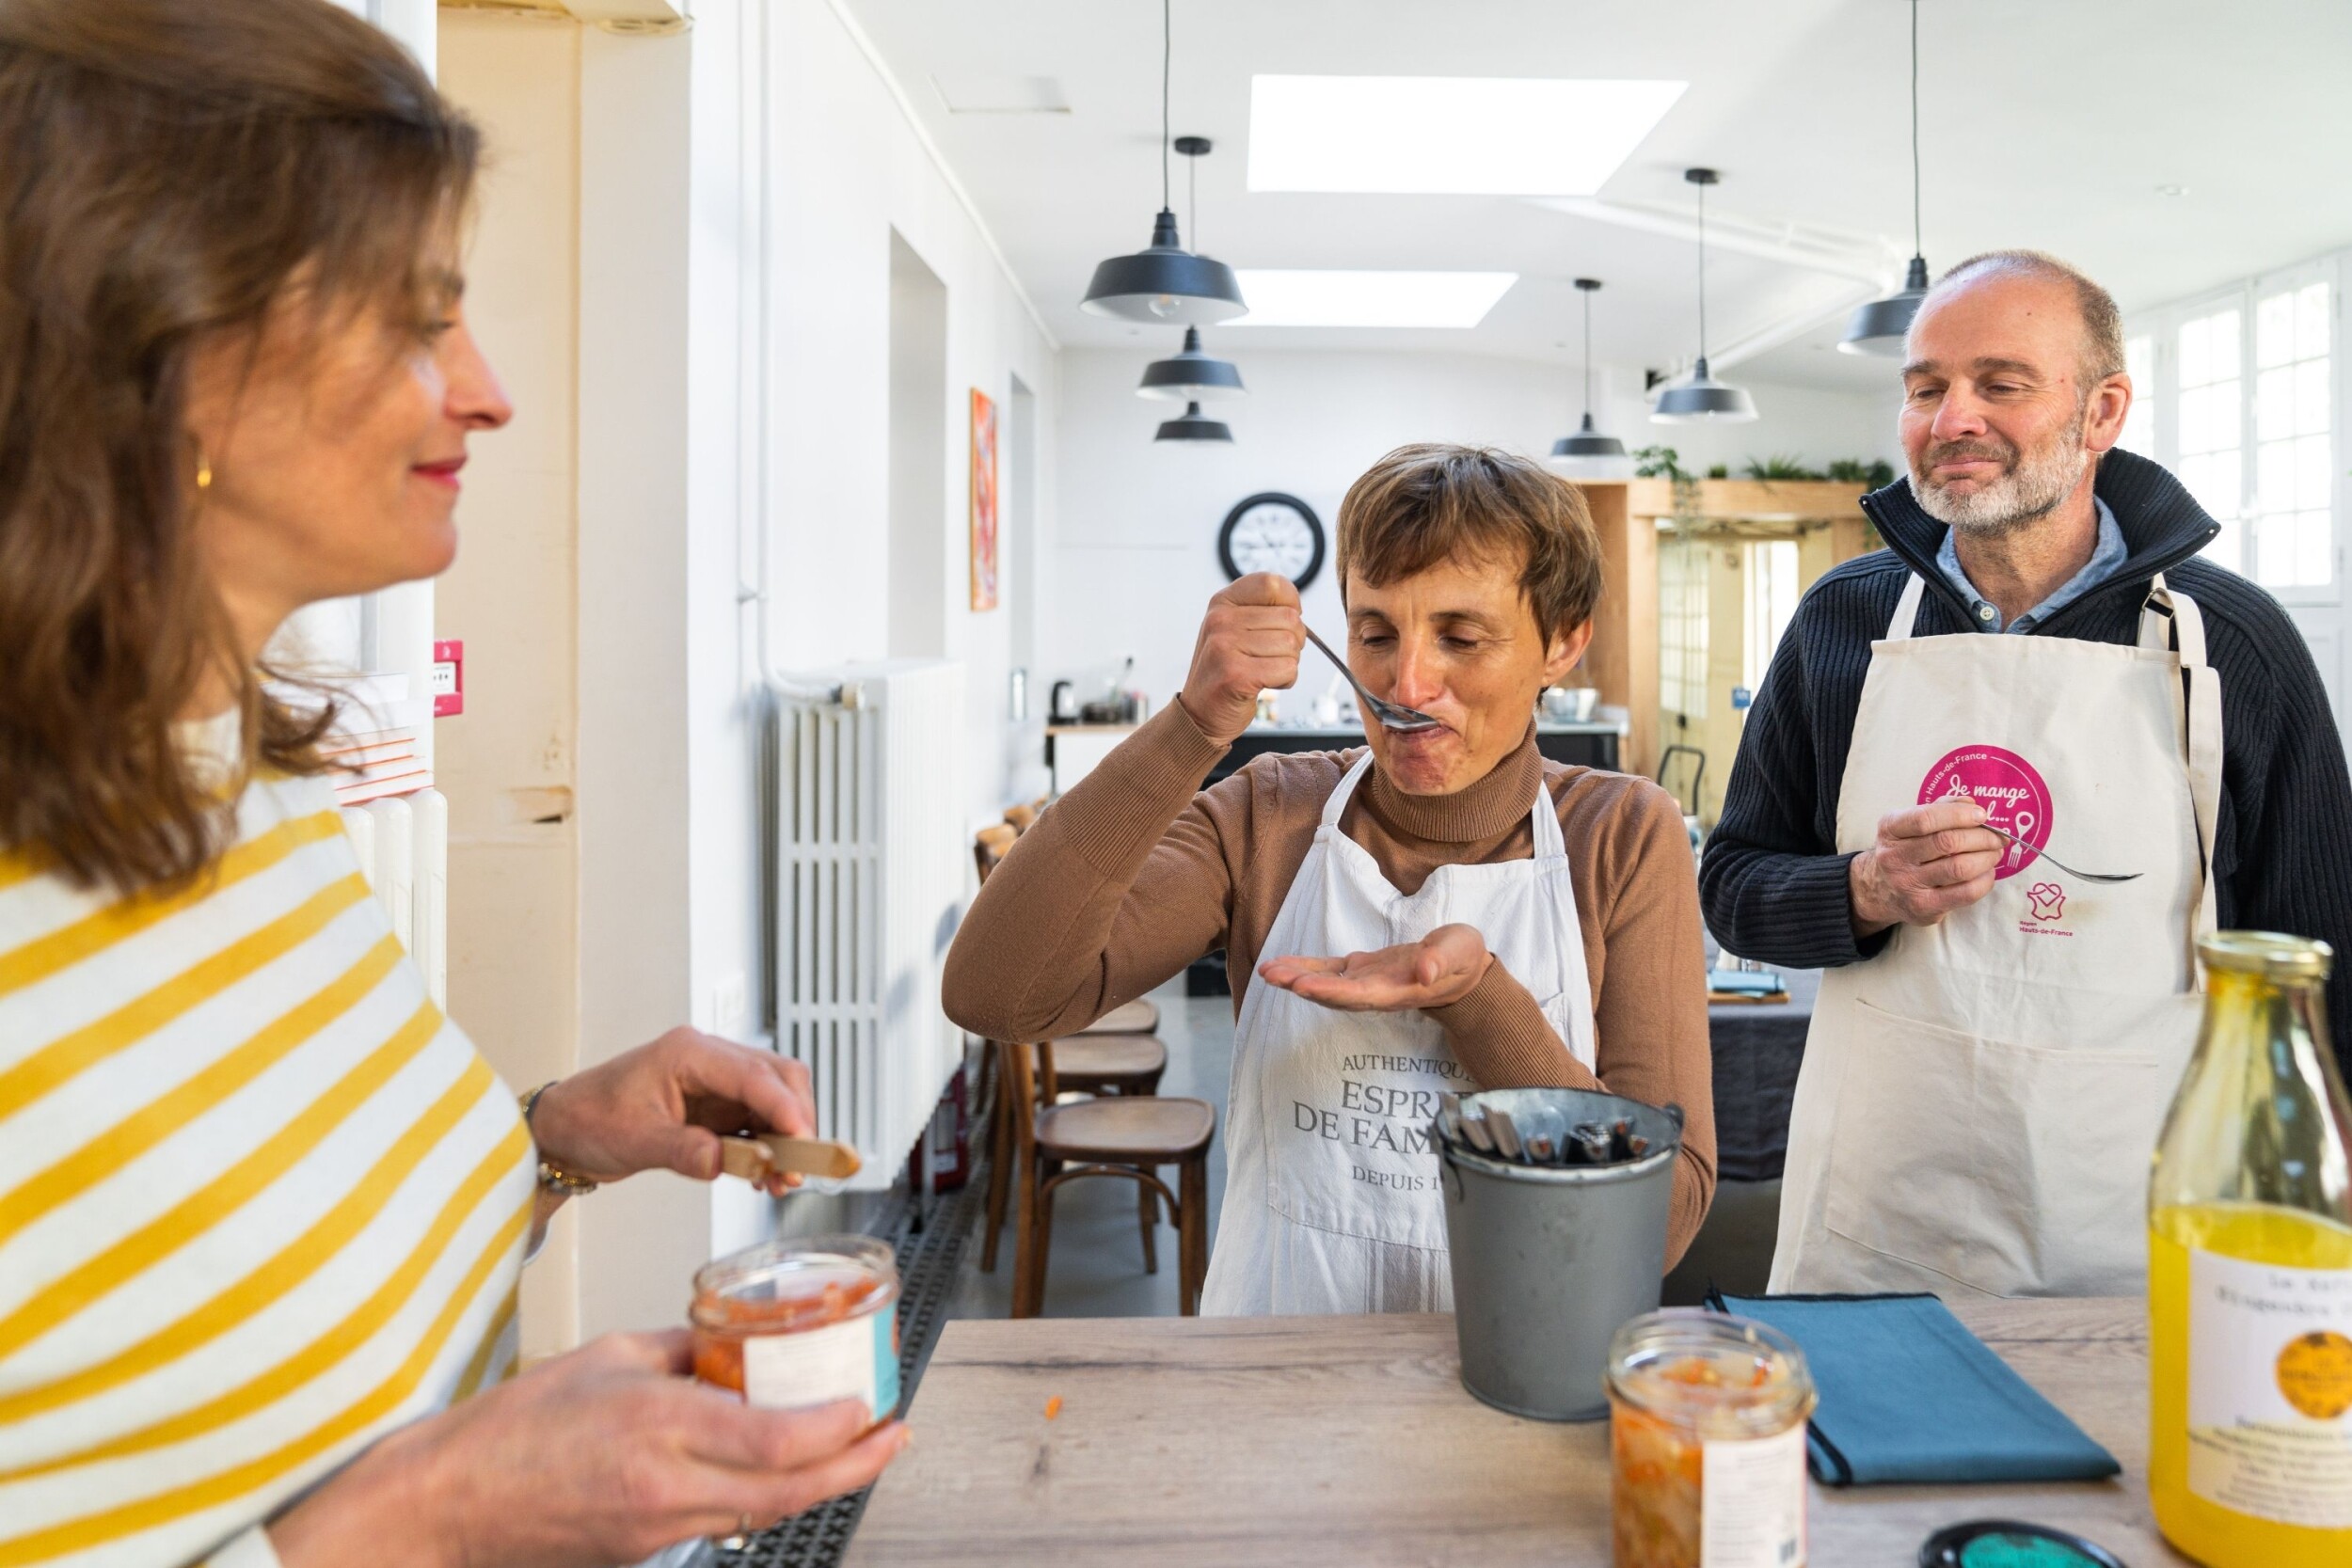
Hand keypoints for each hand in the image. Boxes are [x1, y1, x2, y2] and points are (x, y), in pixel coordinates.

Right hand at [268, 1330, 909, 1567]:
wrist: (446, 1504)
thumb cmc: (509, 1428)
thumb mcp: (608, 1355)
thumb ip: (682, 1347)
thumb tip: (733, 1338)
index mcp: (656, 1424)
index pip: (777, 1439)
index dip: (839, 1429)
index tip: (869, 1403)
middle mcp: (664, 1485)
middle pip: (789, 1490)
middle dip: (857, 1467)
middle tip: (895, 1438)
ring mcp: (656, 1529)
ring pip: (763, 1513)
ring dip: (818, 1484)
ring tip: (855, 1449)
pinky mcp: (644, 1553)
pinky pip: (723, 1522)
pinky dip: (762, 1496)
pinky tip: (780, 1470)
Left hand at [529, 1028, 815, 1194]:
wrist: (566, 1130)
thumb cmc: (589, 1119)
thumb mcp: (633, 1140)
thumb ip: (681, 1149)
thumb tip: (723, 1161)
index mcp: (689, 1053)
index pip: (753, 1074)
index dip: (784, 1107)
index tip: (802, 1141)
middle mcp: (710, 1061)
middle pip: (779, 1078)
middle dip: (797, 1121)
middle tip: (800, 1167)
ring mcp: (717, 1084)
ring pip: (775, 1100)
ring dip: (787, 1139)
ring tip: (784, 1181)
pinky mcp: (717, 1108)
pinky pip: (758, 1122)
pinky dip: (769, 1148)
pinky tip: (765, 1176)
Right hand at [1177, 573, 1303, 744]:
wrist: (1200, 714)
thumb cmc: (1225, 671)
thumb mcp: (1233, 629)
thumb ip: (1260, 610)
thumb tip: (1296, 608)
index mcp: (1222, 602)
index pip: (1273, 583)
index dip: (1290, 603)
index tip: (1281, 623)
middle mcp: (1220, 620)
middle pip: (1290, 618)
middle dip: (1293, 641)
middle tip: (1270, 656)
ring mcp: (1225, 646)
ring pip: (1292, 645)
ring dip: (1288, 663)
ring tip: (1264, 670)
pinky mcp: (1236, 674)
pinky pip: (1288, 669)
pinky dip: (1285, 680)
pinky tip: (1264, 683)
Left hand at [1258, 923, 1494, 1011]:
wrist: (1463, 972)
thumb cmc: (1463, 959)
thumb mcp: (1460, 952)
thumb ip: (1442, 960)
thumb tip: (1425, 971)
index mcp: (1397, 990)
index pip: (1359, 995)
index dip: (1329, 992)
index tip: (1303, 987)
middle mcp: (1376, 992)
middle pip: (1334, 994)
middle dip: (1302, 986)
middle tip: (1272, 976)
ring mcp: (1366, 982)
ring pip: (1326, 984)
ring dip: (1296, 978)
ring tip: (1267, 971)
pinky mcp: (1361, 970)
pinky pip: (1328, 971)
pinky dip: (1304, 968)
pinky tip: (1280, 966)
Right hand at [1848, 799, 2004, 936]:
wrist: (1879, 890)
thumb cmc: (1904, 849)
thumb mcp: (1909, 823)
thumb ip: (1939, 808)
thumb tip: (1971, 805)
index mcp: (1890, 829)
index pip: (1926, 819)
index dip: (1959, 815)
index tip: (1982, 816)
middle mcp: (1894, 857)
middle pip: (1947, 843)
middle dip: (1982, 837)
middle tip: (1997, 838)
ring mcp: (1908, 885)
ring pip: (1960, 868)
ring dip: (1987, 858)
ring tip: (1995, 853)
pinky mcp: (1924, 908)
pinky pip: (1965, 893)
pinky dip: (1985, 880)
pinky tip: (1986, 873)